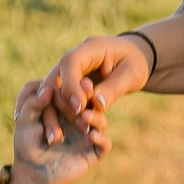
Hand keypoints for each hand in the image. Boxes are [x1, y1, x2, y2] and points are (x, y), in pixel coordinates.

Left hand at [9, 76, 106, 183]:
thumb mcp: (25, 122)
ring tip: (83, 117)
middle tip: (84, 92)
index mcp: (63, 109)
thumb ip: (33, 104)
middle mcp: (78, 120)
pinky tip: (91, 136)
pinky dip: (102, 138)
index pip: (72, 92)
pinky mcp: (92, 152)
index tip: (61, 88)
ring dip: (95, 117)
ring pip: (101, 121)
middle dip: (87, 97)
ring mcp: (86, 135)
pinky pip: (105, 144)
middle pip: (91, 103)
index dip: (68, 89)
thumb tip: (48, 88)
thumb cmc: (27, 145)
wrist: (32, 174)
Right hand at [34, 33, 151, 145]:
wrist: (131, 59)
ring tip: (64, 135)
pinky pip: (54, 100)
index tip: (79, 108)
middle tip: (78, 124)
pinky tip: (56, 134)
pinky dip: (55, 116)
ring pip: (49, 92)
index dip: (71, 86)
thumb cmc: (134, 63)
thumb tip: (97, 104)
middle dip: (61, 104)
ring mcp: (66, 71)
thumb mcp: (132, 75)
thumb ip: (113, 88)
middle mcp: (73, 58)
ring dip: (53, 114)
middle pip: (53, 78)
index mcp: (90, 48)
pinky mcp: (66, 85)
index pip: (70, 63)